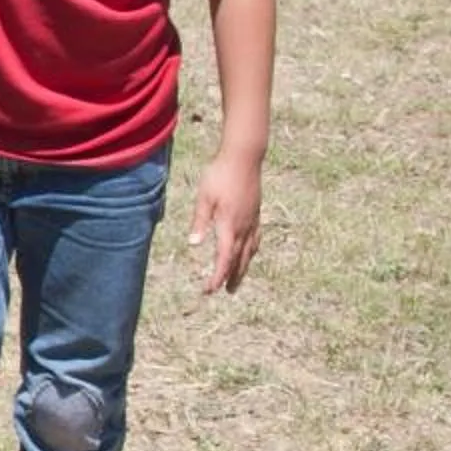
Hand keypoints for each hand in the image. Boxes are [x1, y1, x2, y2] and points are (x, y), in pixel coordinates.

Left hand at [187, 153, 262, 293]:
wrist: (244, 158)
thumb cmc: (220, 175)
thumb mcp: (204, 197)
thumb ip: (200, 221)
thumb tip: (193, 244)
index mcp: (229, 225)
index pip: (223, 258)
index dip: (216, 276)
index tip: (209, 290)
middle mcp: (244, 227)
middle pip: (238, 260)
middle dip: (230, 277)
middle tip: (224, 292)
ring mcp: (253, 221)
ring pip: (249, 252)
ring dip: (242, 268)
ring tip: (237, 281)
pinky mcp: (256, 214)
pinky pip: (255, 240)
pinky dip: (251, 252)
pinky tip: (249, 254)